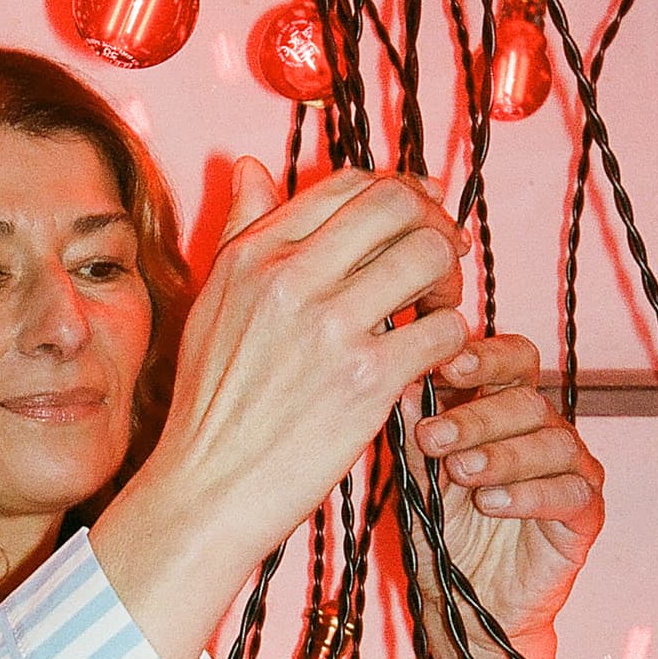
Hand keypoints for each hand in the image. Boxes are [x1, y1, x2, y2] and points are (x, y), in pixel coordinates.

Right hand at [92, 158, 468, 658]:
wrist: (206, 492)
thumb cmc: (208, 410)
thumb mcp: (209, 306)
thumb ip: (239, 232)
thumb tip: (250, 166)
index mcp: (252, 257)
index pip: (347, 185)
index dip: (397, 192)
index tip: (416, 215)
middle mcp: (291, 279)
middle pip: (397, 204)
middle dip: (434, 222)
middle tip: (441, 257)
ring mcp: (331, 328)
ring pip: (430, 255)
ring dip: (449, 277)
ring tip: (440, 306)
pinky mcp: (367, 380)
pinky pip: (443, 329)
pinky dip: (451, 339)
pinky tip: (432, 359)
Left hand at [410, 334, 604, 656]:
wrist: (466, 607)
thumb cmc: (445, 536)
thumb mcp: (422, 484)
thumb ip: (418, 439)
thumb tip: (405, 384)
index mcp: (505, 413)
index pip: (511, 362)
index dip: (485, 358)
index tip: (446, 368)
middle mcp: (543, 433)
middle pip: (526, 400)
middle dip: (476, 417)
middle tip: (434, 438)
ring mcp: (570, 471)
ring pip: (552, 442)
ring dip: (501, 455)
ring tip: (462, 474)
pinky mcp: (584, 514)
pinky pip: (570, 492)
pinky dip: (530, 495)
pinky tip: (493, 504)